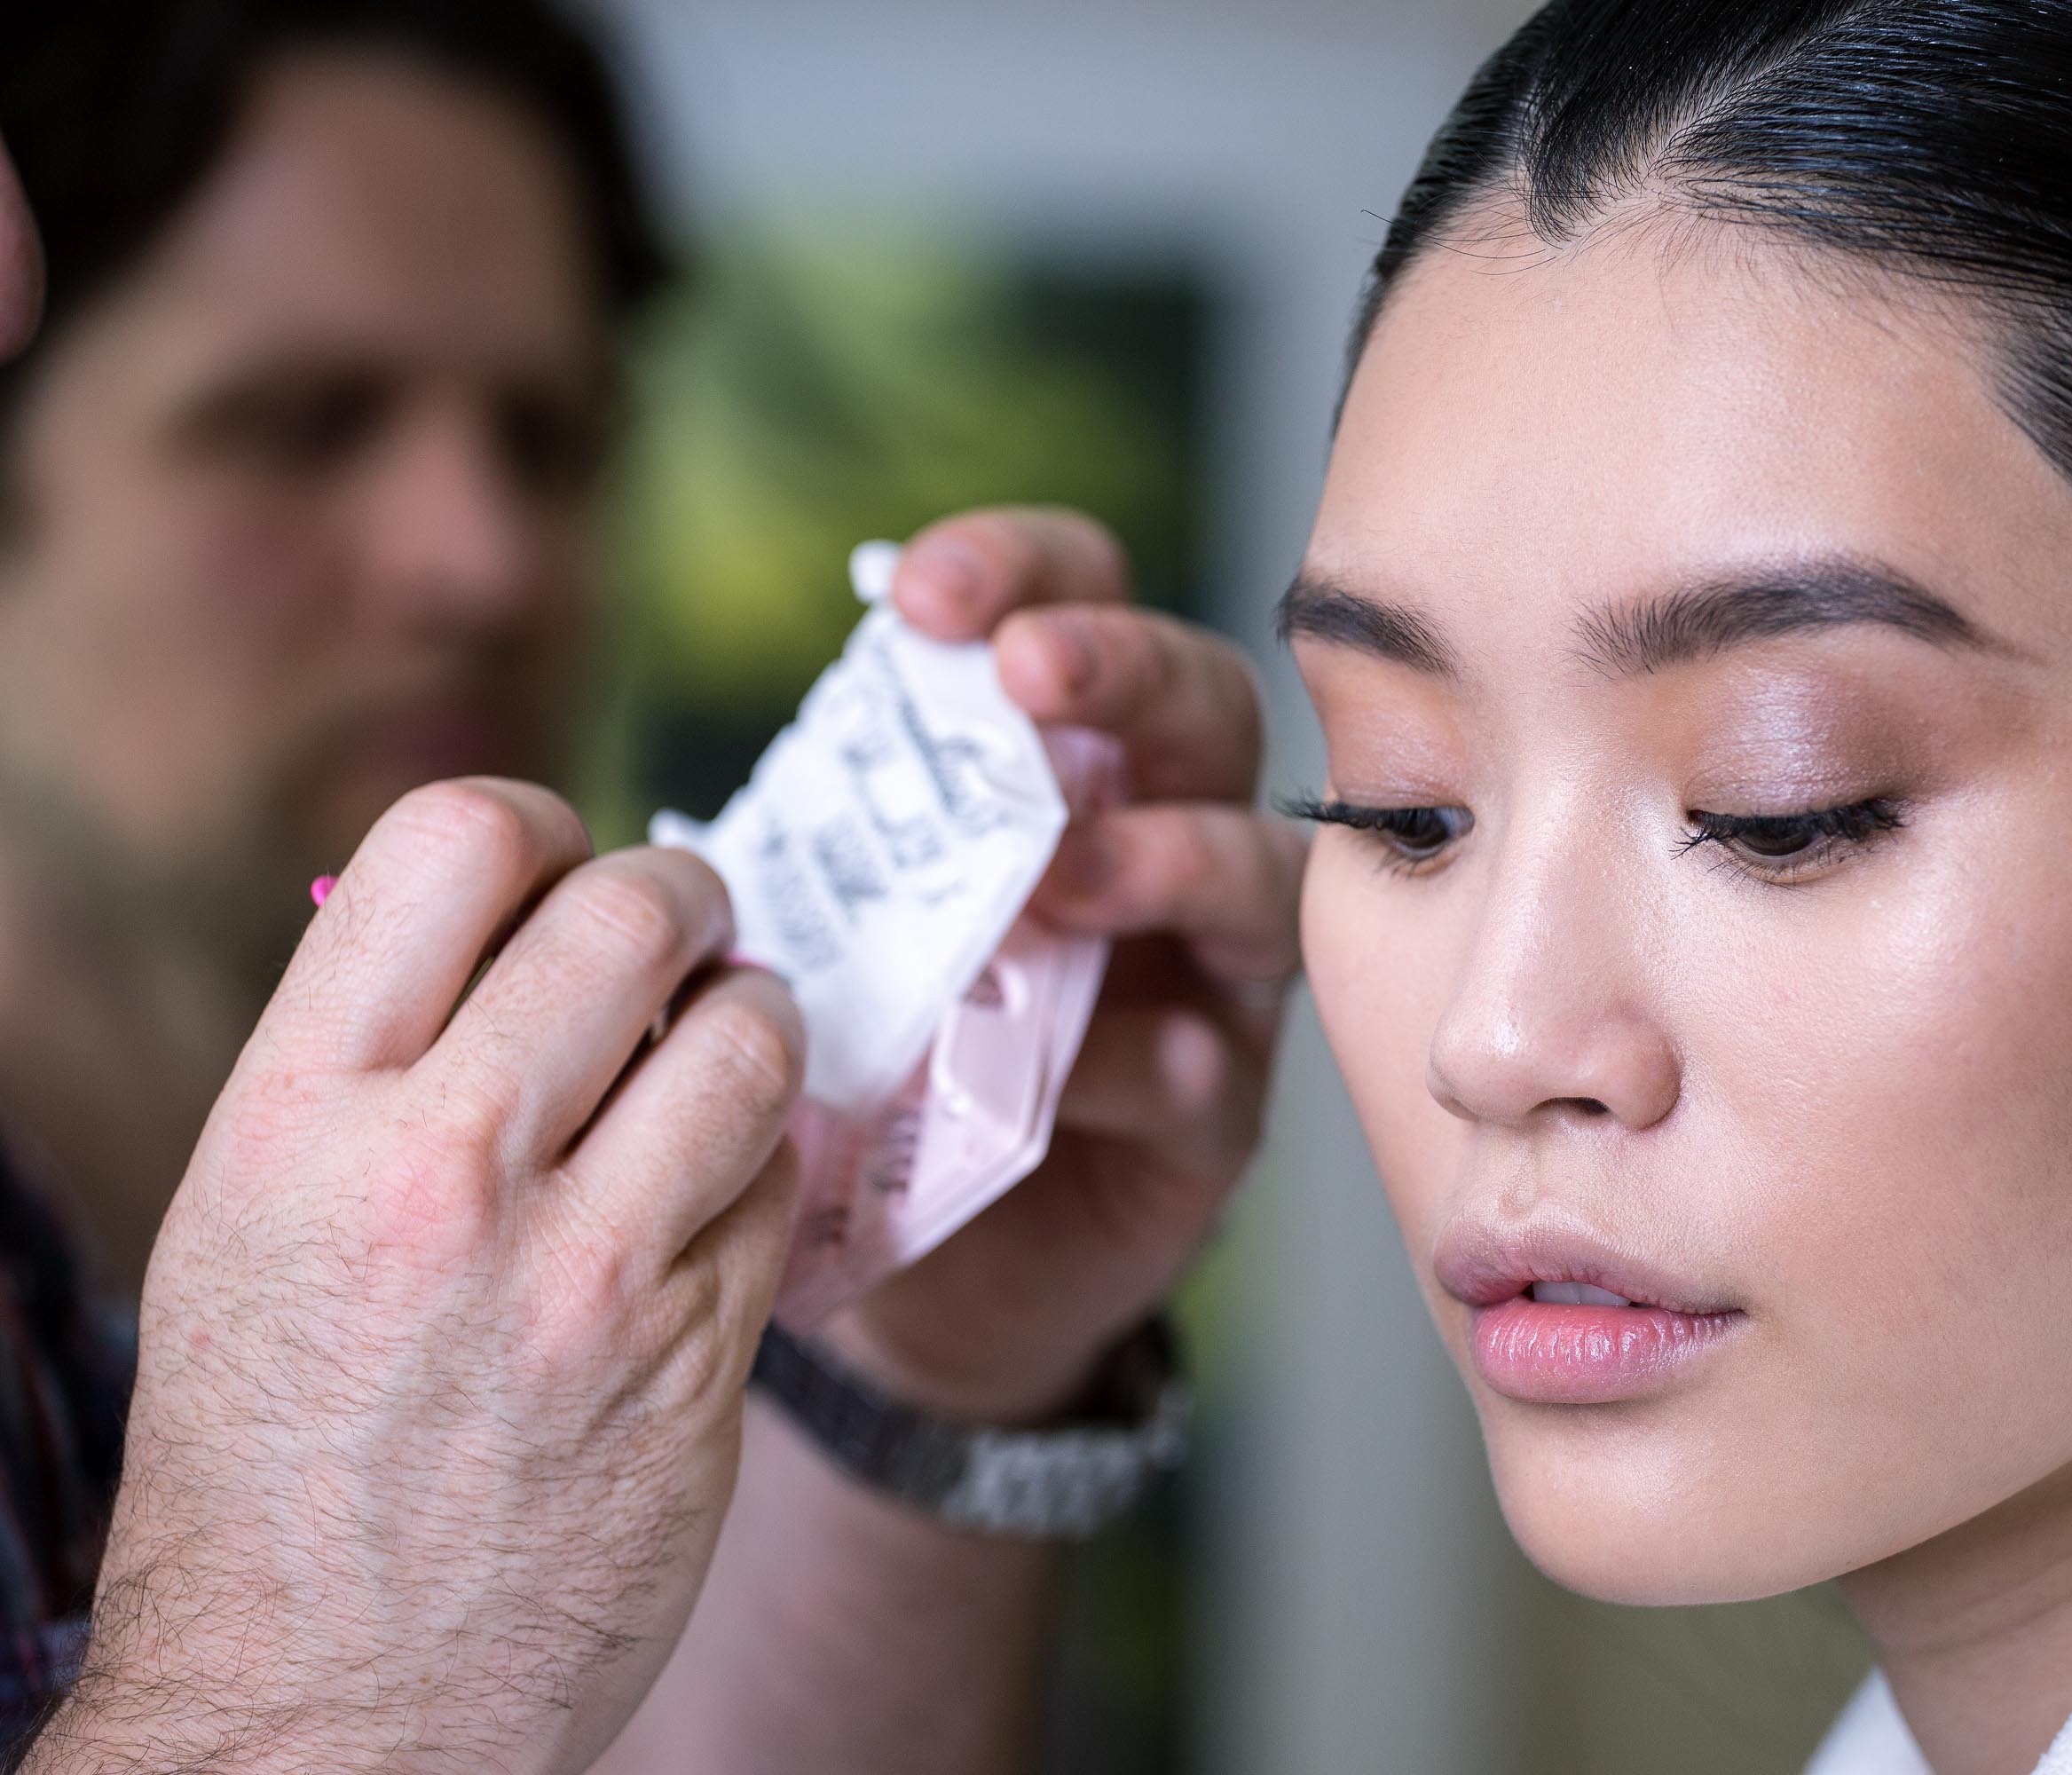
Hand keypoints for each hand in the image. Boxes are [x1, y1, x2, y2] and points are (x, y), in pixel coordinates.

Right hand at [34, 782, 802, 1773]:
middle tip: (691, 928)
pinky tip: (723, 1194)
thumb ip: (377, 1066)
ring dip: (758, 1022)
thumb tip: (516, 924)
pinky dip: (770, 1166)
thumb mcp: (252, 1224)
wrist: (316, 1709)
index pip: (451, 845)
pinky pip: (784, 1188)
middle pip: (632, 919)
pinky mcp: (700, 1362)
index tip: (569, 857)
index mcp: (299, 1120)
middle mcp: (444, 1177)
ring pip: (750, 1043)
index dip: (538, 821)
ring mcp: (588, 1276)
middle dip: (685, 899)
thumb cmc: (274, 1453)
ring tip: (730, 1048)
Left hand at [819, 509, 1303, 1424]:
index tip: (918, 594)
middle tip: (1026, 675)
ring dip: (1169, 853)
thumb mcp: (828, 936)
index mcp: (1063, 756)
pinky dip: (1158, 1055)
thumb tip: (697, 830)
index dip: (1021, 569)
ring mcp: (1208, 975)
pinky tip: (1096, 1069)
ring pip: (1259, 869)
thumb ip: (819, 861)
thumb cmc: (867, 1062)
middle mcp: (1162, 835)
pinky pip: (1219, 1066)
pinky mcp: (1218, 1113)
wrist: (909, 1277)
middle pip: (1203, 703)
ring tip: (1063, 880)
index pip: (1080, 604)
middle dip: (1121, 667)